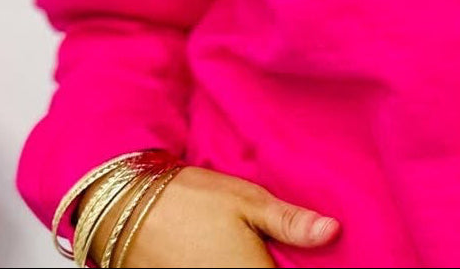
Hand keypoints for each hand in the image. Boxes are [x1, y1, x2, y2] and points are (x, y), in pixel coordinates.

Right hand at [89, 165, 340, 267]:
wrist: (127, 207)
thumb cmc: (190, 199)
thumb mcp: (247, 199)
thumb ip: (291, 222)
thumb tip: (332, 231)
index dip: (299, 268)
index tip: (300, 258)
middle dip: (275, 264)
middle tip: (275, 249)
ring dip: (252, 265)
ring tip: (246, 247)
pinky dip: (229, 268)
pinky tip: (228, 254)